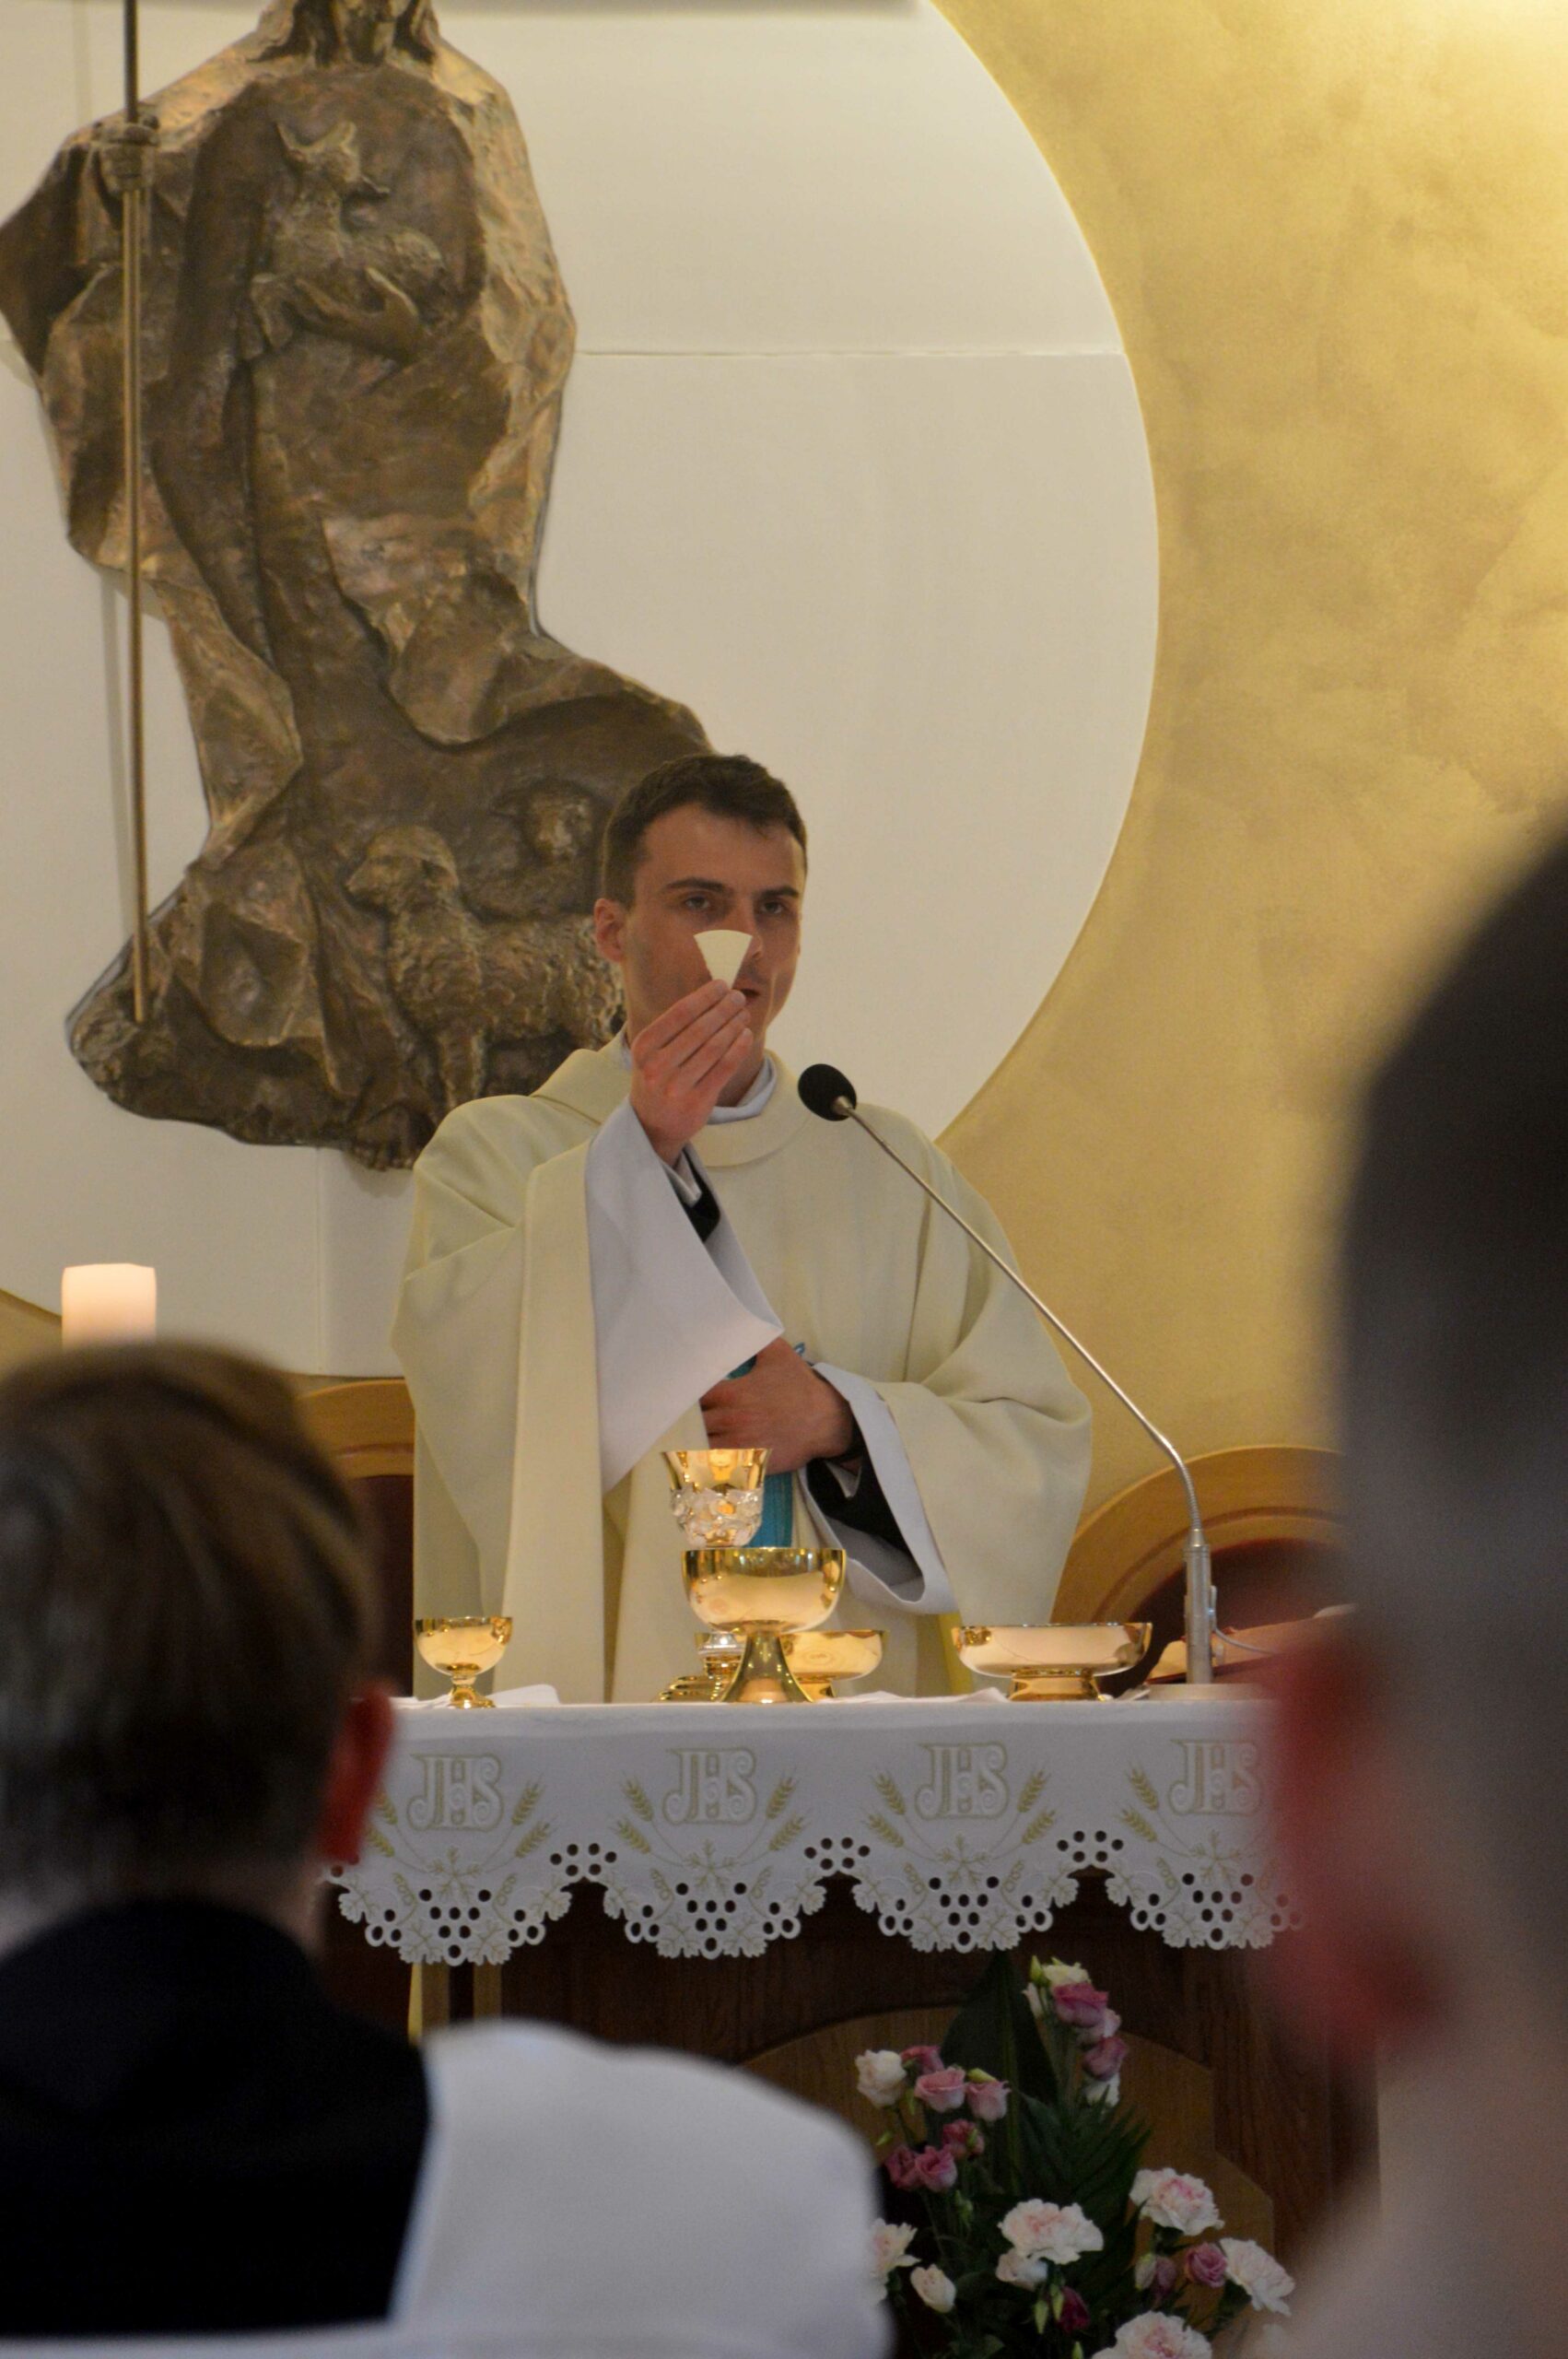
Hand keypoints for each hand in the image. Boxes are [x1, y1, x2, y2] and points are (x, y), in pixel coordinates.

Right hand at [628, 981, 752, 1162]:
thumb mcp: (651, 1053)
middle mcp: (656, 1066)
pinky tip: (746, 1035)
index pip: (679, 1014)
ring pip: (715, 1047)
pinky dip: (739, 1048)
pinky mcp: (697, 1101)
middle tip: (738, 997)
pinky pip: (725, 1068)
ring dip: (734, 1026)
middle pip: (700, 1029)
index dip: (704, 996)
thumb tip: (713, 995)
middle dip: (724, 1008)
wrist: (651, 1125)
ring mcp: (676, 1086)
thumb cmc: (657, 1078)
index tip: (722, 985)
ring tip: (744, 1014)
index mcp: (643, 1047)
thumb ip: (674, 1028)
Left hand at [700, 1339, 855, 1475]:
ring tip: (695, 1440)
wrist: (825, 1421)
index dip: (687, 1398)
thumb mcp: (780, 1355)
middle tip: (688, 1421)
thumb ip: (756, 1341)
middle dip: (689, 1422)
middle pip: (693, 1423)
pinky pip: (718, 1467)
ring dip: (697, 1443)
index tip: (686, 1397)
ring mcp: (737, 1444)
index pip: (694, 1397)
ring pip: (701, 1447)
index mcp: (732, 1393)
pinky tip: (709, 1460)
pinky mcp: (747, 1462)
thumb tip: (744, 1324)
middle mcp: (729, 1419)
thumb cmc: (800, 1388)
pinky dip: (710, 1463)